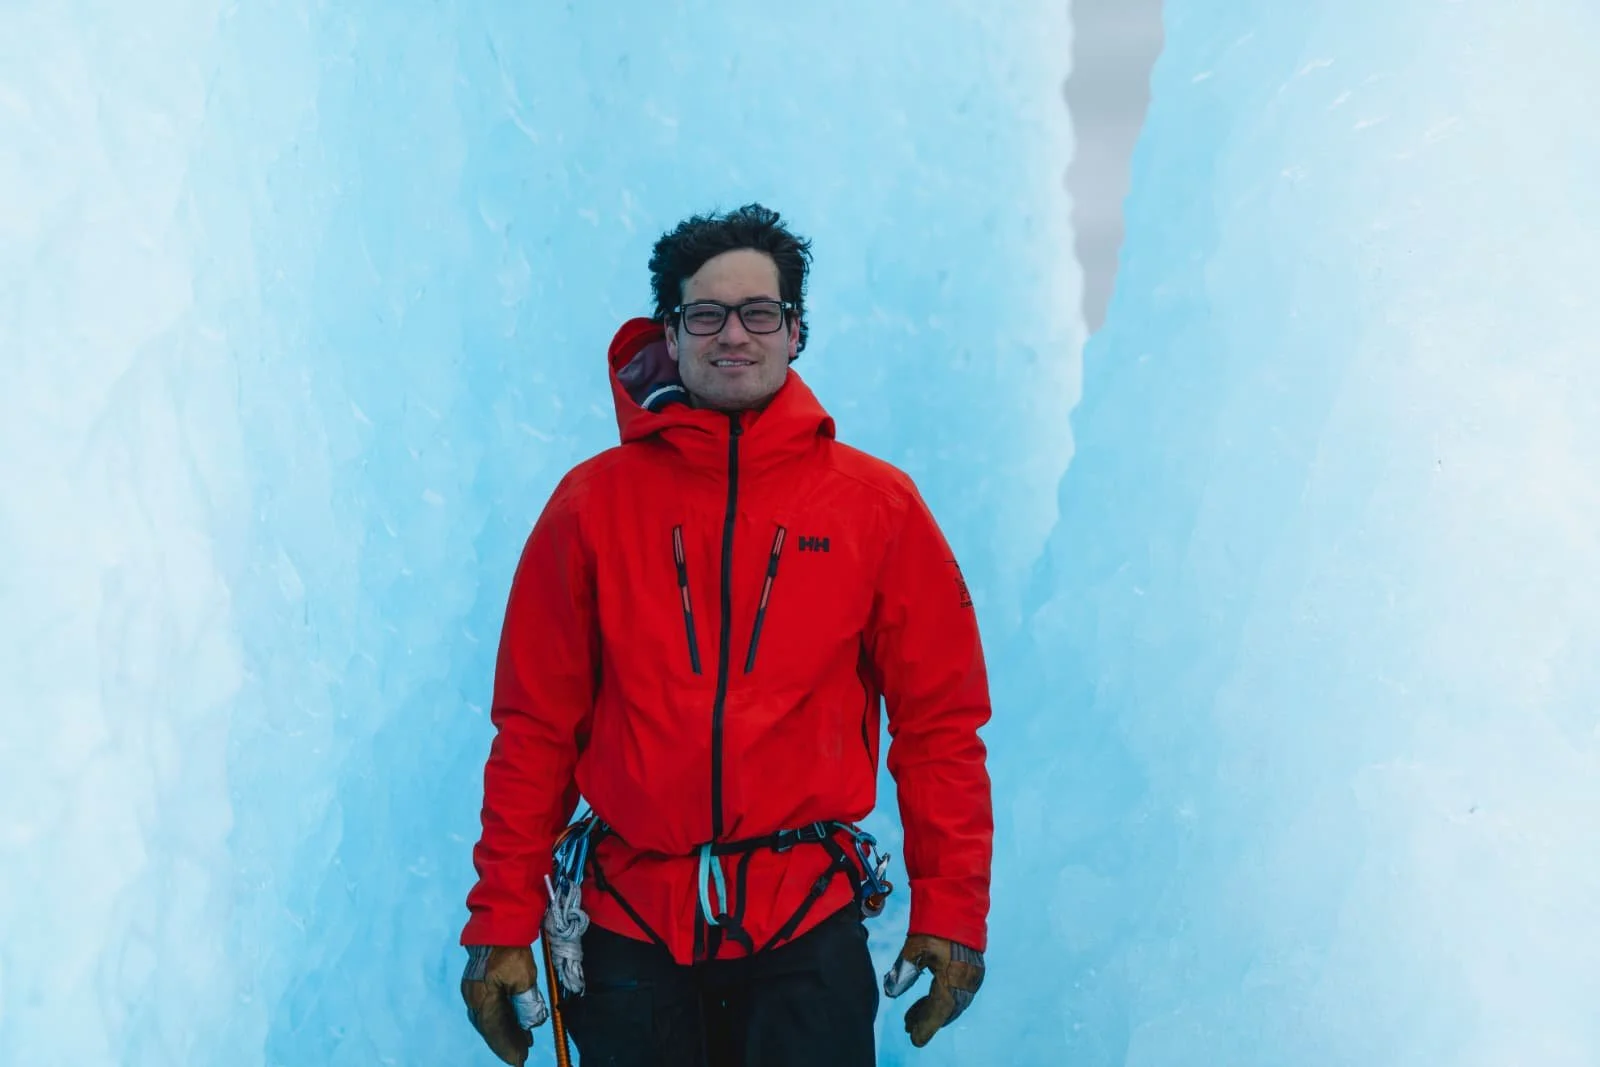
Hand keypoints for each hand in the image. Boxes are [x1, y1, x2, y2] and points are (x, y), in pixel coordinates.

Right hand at [461, 945, 547, 1064]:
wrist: (496, 924)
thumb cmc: (511, 950)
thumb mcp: (524, 978)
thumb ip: (526, 1003)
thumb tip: (530, 1023)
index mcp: (483, 999)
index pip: (495, 1031)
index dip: (507, 1047)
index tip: (519, 1060)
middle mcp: (474, 999)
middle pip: (490, 1028)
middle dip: (506, 1042)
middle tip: (521, 1055)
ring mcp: (474, 991)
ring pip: (489, 1019)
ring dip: (504, 1031)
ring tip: (521, 1041)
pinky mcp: (477, 984)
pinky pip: (489, 1009)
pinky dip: (501, 1018)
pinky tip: (513, 1021)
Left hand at [883, 934, 985, 1047]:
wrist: (959, 903)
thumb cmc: (936, 924)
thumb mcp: (915, 947)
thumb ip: (903, 971)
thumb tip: (891, 992)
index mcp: (954, 976)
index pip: (939, 1010)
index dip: (926, 1026)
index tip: (913, 1038)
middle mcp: (967, 981)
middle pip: (946, 1010)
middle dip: (927, 1020)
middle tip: (908, 1027)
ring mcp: (973, 976)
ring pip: (953, 1004)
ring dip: (933, 1012)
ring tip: (912, 1017)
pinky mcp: (973, 970)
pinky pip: (958, 994)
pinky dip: (942, 1001)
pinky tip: (928, 1001)